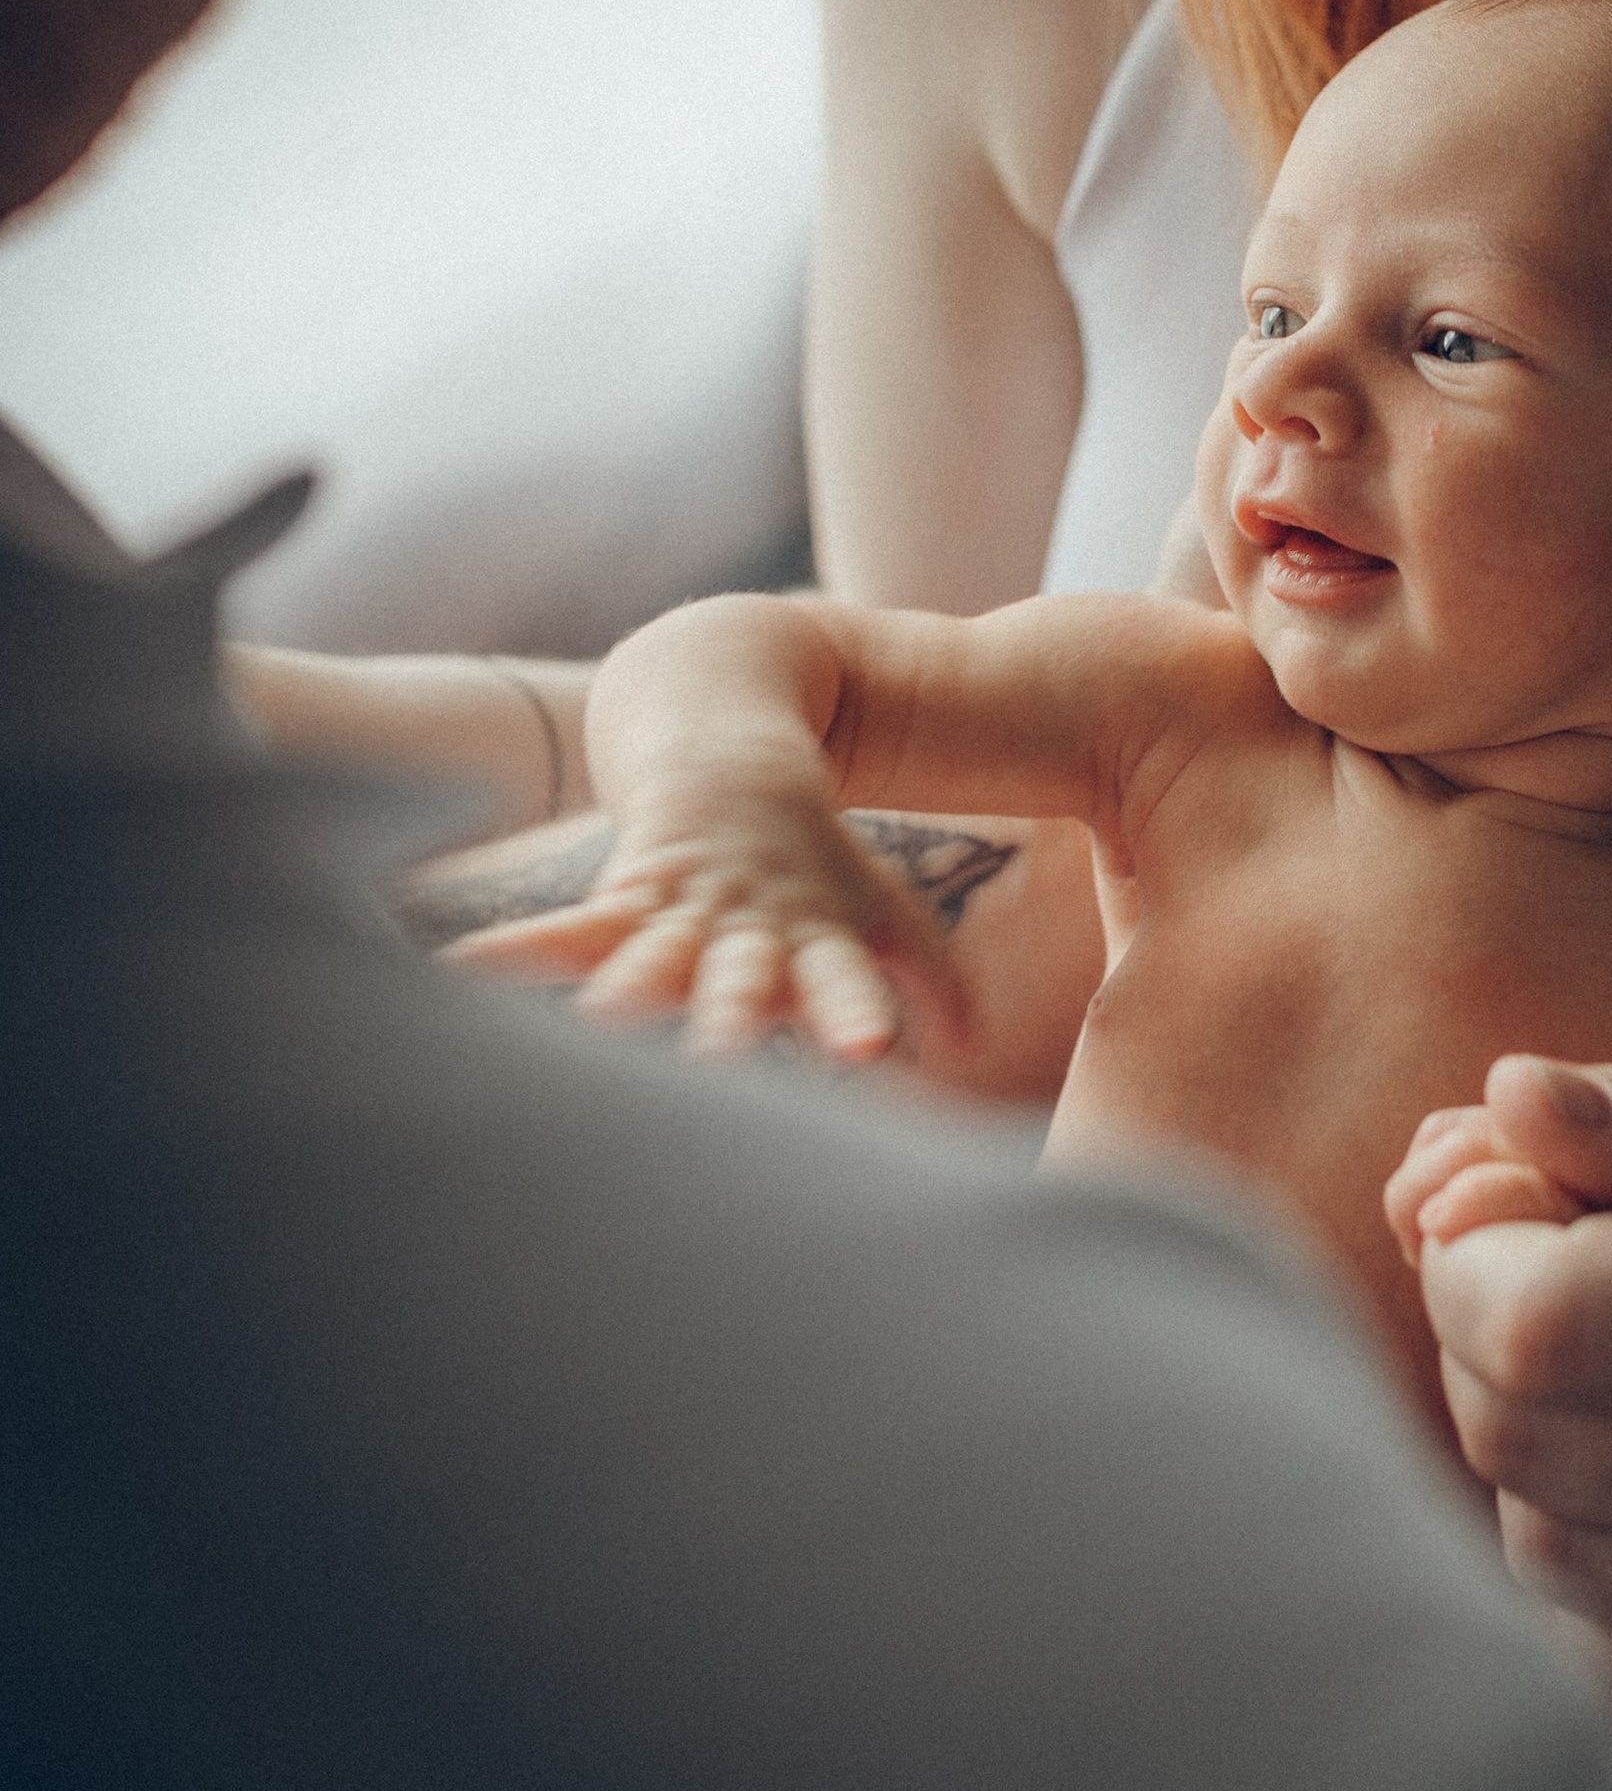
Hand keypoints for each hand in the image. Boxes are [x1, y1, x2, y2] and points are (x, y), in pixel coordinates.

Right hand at [447, 771, 967, 1064]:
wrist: (732, 733)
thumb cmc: (815, 855)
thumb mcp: (878, 909)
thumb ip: (928, 978)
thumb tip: (976, 1045)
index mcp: (810, 935)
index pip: (839, 978)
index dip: (852, 1007)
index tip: (869, 1046)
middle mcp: (742, 925)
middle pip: (737, 975)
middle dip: (730, 1013)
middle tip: (720, 1056)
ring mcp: (677, 907)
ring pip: (648, 952)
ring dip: (626, 983)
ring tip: (597, 1020)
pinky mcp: (618, 895)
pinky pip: (561, 929)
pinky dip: (513, 951)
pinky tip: (456, 970)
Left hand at [1391, 1048, 1611, 1747]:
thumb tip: (1501, 1101)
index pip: (1549, 1320)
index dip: (1468, 1254)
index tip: (1500, 1200)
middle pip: (1526, 1439)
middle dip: (1475, 1336)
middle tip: (1542, 1264)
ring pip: (1551, 1552)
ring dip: (1524, 1450)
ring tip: (1609, 1363)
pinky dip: (1590, 1563)